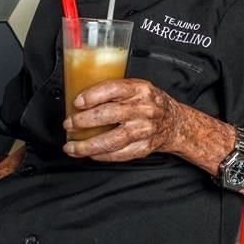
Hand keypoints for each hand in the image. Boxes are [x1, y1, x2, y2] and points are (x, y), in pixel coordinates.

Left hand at [62, 78, 180, 161]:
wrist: (174, 121)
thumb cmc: (149, 102)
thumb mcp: (136, 88)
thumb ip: (114, 91)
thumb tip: (80, 97)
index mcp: (140, 89)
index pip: (114, 89)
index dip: (93, 96)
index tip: (77, 102)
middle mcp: (144, 109)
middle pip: (110, 115)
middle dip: (84, 121)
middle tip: (69, 124)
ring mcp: (145, 130)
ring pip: (113, 139)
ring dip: (88, 145)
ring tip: (71, 147)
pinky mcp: (144, 147)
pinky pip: (120, 154)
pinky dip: (102, 155)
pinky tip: (89, 154)